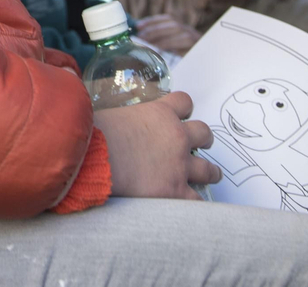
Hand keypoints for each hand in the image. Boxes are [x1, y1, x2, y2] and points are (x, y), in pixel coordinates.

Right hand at [95, 91, 221, 199]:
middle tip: (198, 145)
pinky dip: (195, 202)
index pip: (184, 102)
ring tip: (210, 175)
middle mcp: (177, 137)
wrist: (97, 158)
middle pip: (204, 133)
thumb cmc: (96, 134)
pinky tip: (192, 205)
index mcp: (161, 114)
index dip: (183, 108)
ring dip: (210, 172)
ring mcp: (180, 165)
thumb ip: (125, 120)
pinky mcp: (176, 191)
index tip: (180, 115)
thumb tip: (112, 124)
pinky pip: (197, 200)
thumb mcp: (113, 115)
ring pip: (209, 169)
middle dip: (203, 139)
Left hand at [133, 14, 201, 54]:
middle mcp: (191, 32)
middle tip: (141, 37)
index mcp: (183, 29)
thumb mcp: (171, 47)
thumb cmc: (182, 59)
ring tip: (149, 45)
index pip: (168, 19)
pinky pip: (188, 49)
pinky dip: (175, 50)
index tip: (138, 26)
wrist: (204, 68)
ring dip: (164, 40)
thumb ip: (160, 40)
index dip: (153, 20)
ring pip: (182, 36)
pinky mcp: (200, 53)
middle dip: (156, 30)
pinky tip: (163, 53)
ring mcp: (197, 42)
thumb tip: (140, 35)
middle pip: (174, 26)